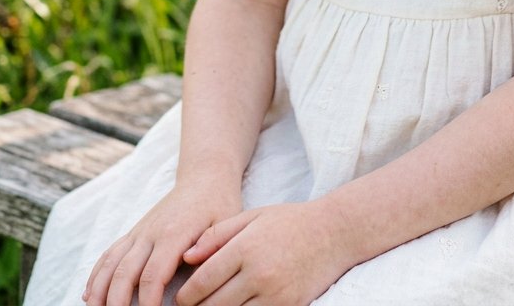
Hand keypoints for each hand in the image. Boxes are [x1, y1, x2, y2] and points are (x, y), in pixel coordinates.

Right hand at [82, 179, 244, 305]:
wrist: (205, 175)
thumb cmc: (219, 204)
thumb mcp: (225, 225)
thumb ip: (209, 250)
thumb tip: (191, 273)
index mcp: (173, 234)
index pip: (153, 276)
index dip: (148, 303)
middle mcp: (151, 232)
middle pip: (125, 273)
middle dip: (117, 303)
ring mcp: (140, 231)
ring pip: (111, 264)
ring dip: (100, 291)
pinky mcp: (135, 232)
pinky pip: (110, 253)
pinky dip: (97, 275)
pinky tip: (89, 294)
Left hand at [175, 200, 352, 305]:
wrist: (334, 233)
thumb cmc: (290, 221)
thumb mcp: (252, 217)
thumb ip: (217, 235)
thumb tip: (186, 257)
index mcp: (246, 247)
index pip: (203, 282)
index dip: (185, 296)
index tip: (180, 299)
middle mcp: (259, 273)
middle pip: (213, 305)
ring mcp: (275, 295)